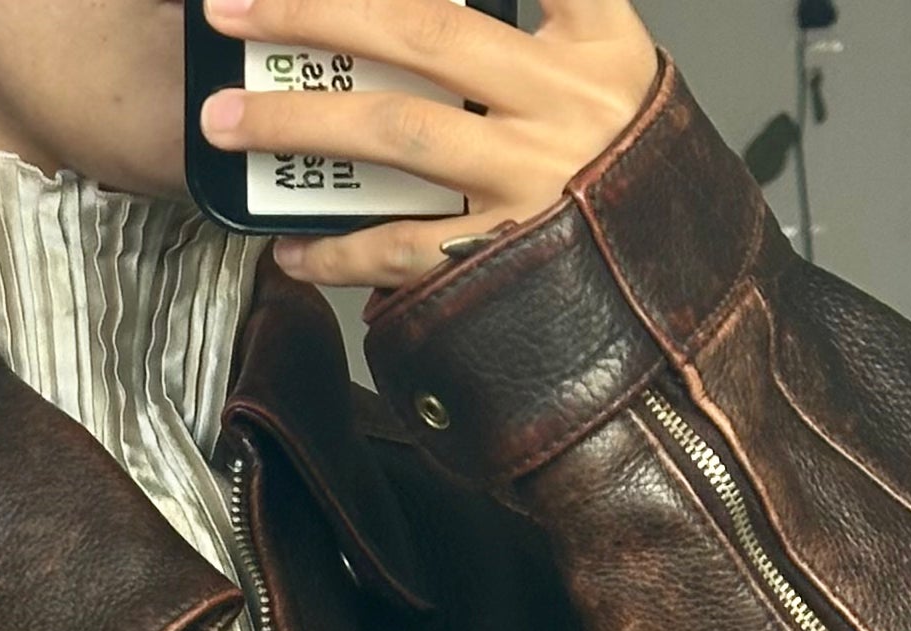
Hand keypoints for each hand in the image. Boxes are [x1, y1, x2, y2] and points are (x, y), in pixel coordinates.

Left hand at [197, 0, 660, 290]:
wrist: (683, 318)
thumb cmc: (634, 197)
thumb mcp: (621, 93)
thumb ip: (553, 42)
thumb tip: (433, 26)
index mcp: (596, 47)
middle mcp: (562, 104)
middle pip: (421, 31)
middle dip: (315, 10)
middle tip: (237, 5)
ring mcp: (531, 182)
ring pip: (394, 130)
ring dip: (297, 123)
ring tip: (227, 121)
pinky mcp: (502, 260)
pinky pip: (399, 248)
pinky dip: (335, 250)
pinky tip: (292, 247)